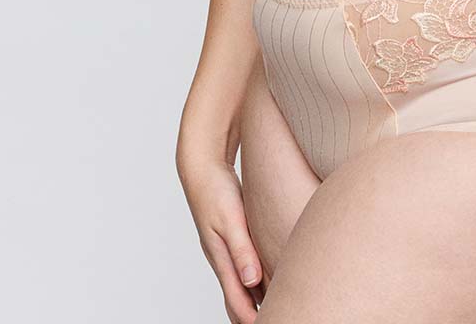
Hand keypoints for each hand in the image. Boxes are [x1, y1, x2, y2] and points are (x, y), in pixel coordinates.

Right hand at [176, 143, 265, 321]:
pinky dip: (254, 280)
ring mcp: (224, 249)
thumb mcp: (230, 219)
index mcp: (220, 258)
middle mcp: (221, 258)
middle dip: (251, 315)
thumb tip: (252, 281)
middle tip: (272, 320)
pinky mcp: (231, 237)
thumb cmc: (215, 190)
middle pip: (236, 299)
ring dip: (254, 299)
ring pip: (240, 284)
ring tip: (271, 308)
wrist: (203, 167)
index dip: (251, 319)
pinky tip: (266, 278)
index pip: (236, 300)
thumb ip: (242, 249)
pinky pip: (243, 266)